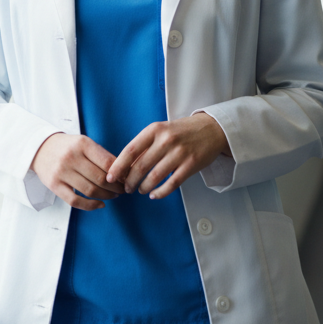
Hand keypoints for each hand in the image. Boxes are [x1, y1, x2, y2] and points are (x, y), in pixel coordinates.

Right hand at [30, 133, 120, 210]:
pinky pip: (75, 201)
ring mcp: (61, 172)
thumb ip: (101, 155)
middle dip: (116, 187)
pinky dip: (91, 206)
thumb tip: (122, 173)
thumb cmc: (68, 146)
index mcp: (82, 144)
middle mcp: (71, 157)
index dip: (120, 174)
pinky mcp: (54, 185)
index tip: (126, 179)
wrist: (39, 148)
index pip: (107, 162)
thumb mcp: (84, 142)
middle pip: (100, 178)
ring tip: (113, 195)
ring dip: (106, 196)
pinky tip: (100, 204)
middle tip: (123, 190)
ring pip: (90, 190)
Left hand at [106, 112, 229, 199]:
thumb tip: (125, 167)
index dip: (118, 166)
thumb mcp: (161, 131)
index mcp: (155, 129)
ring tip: (141, 190)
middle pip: (141, 166)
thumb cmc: (180, 132)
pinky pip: (172, 183)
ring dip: (144, 187)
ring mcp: (179, 153)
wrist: (211, 128)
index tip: (110, 177)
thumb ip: (145, 146)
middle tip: (126, 188)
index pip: (130, 150)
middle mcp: (166, 140)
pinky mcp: (191, 164)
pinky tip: (154, 194)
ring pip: (155, 177)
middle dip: (130, 181)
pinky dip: (160, 192)